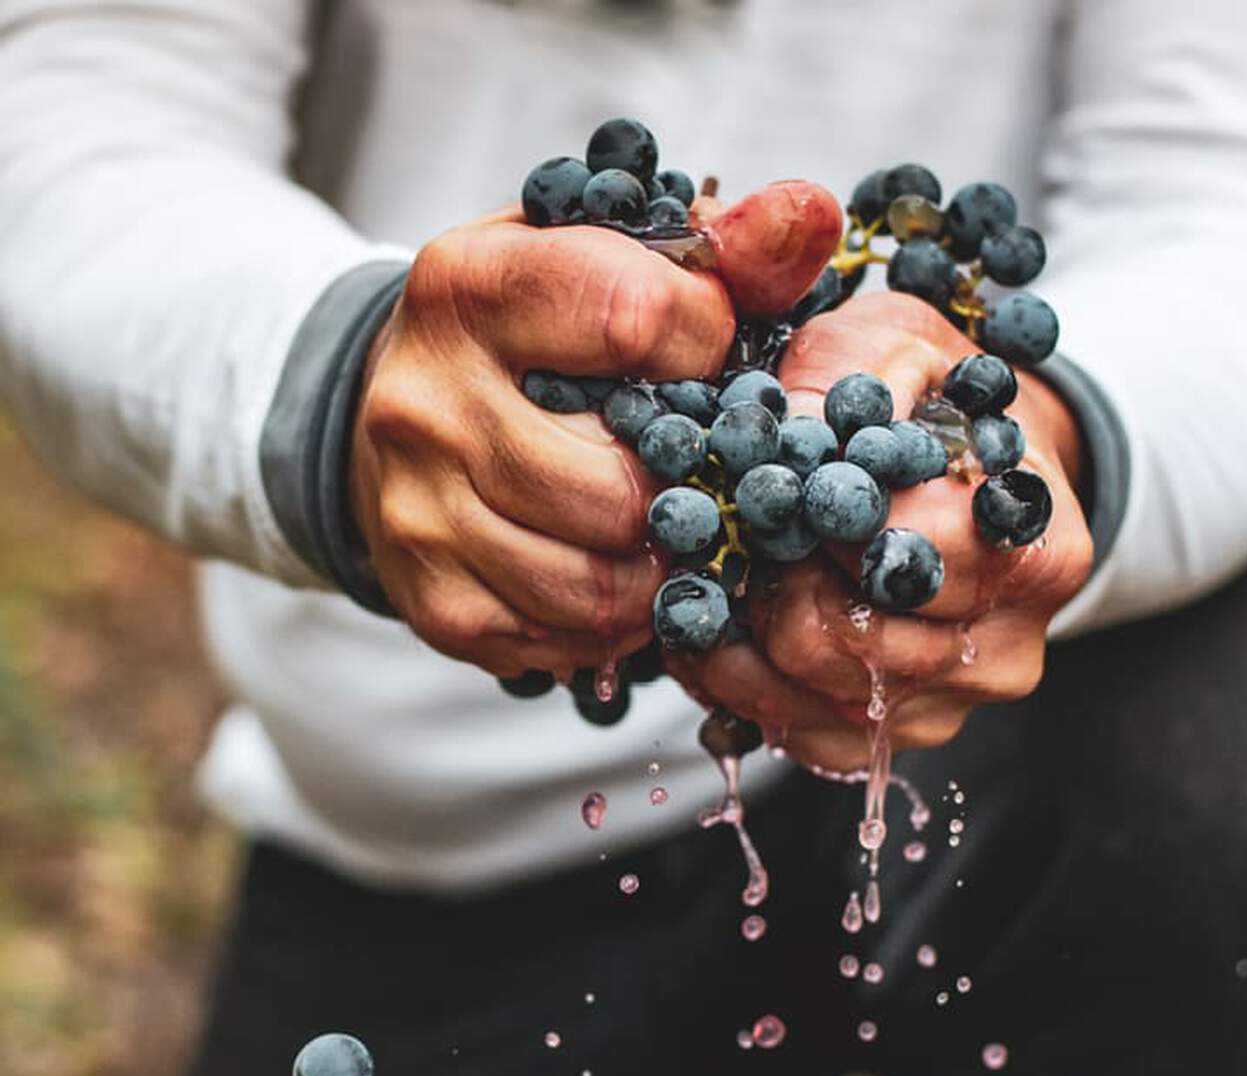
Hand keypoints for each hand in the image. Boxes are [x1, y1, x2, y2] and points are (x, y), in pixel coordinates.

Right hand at [350, 185, 840, 681]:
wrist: (388, 406)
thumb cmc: (523, 328)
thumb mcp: (596, 255)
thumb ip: (717, 247)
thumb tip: (811, 218)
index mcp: (470, 287)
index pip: (630, 316)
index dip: (704, 345)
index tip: (707, 358)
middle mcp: (428, 403)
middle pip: (615, 488)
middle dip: (685, 495)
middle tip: (704, 481)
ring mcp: (420, 512)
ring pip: (592, 585)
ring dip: (657, 576)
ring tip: (670, 541)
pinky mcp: (432, 603)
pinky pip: (560, 640)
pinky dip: (610, 627)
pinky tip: (616, 582)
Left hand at [686, 292, 1093, 768]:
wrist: (967, 469)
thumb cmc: (930, 401)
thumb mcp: (897, 347)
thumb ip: (848, 381)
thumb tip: (787, 435)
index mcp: (1034, 552)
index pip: (903, 554)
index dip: (825, 518)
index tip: (792, 483)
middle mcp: (1005, 649)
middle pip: (848, 641)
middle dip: (770, 582)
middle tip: (739, 534)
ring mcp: (952, 705)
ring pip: (808, 696)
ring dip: (738, 639)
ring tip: (716, 576)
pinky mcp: (895, 740)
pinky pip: (798, 733)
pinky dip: (742, 684)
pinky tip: (730, 628)